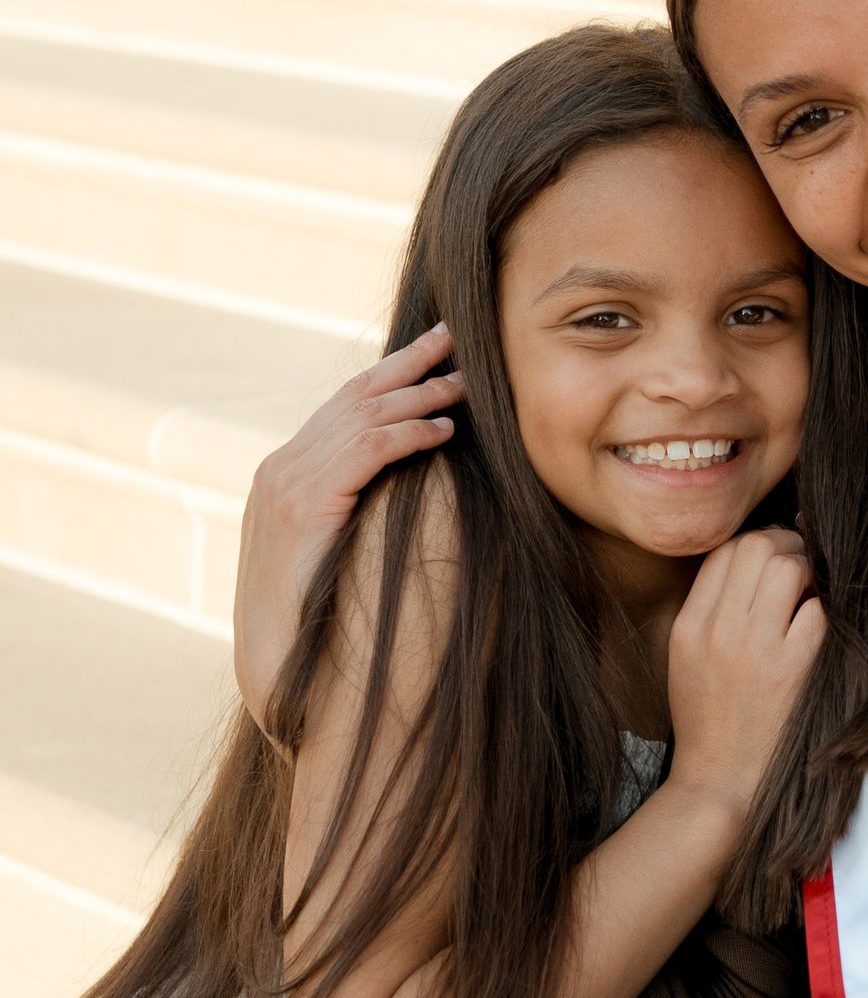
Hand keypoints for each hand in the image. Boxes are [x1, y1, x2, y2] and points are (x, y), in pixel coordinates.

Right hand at [233, 325, 465, 724]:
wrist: (272, 660)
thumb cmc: (312, 613)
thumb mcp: (330, 547)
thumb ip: (352, 508)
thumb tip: (400, 491)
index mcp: (285, 473)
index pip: (341, 408)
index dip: (386, 375)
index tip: (429, 354)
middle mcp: (282, 468)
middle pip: (352, 398)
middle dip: (405, 363)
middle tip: (452, 337)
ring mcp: (287, 483)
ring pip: (363, 419)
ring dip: (419, 395)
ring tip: (464, 383)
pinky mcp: (304, 504)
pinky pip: (365, 453)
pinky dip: (408, 435)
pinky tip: (443, 432)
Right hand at [665, 528, 826, 827]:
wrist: (719, 781)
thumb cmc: (708, 720)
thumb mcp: (687, 658)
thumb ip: (711, 609)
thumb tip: (752, 560)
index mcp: (689, 625)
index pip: (724, 551)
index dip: (758, 542)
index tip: (777, 556)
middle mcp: (718, 630)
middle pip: (757, 547)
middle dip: (789, 545)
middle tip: (804, 566)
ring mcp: (755, 649)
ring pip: (788, 567)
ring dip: (810, 572)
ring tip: (813, 594)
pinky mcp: (791, 671)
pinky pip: (817, 612)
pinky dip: (825, 611)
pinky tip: (822, 628)